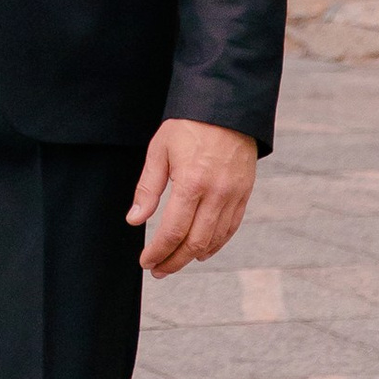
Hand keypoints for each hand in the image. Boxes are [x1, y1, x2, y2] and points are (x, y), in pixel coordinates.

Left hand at [127, 117, 258, 276]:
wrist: (226, 108)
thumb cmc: (187, 126)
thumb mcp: (159, 151)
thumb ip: (147, 189)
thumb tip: (134, 221)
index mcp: (191, 183)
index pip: (173, 231)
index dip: (158, 251)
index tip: (145, 262)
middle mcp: (216, 194)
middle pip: (195, 242)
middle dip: (174, 261)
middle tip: (157, 270)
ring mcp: (234, 195)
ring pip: (215, 240)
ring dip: (193, 257)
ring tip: (175, 262)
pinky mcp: (244, 194)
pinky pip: (231, 228)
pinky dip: (216, 244)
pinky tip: (202, 251)